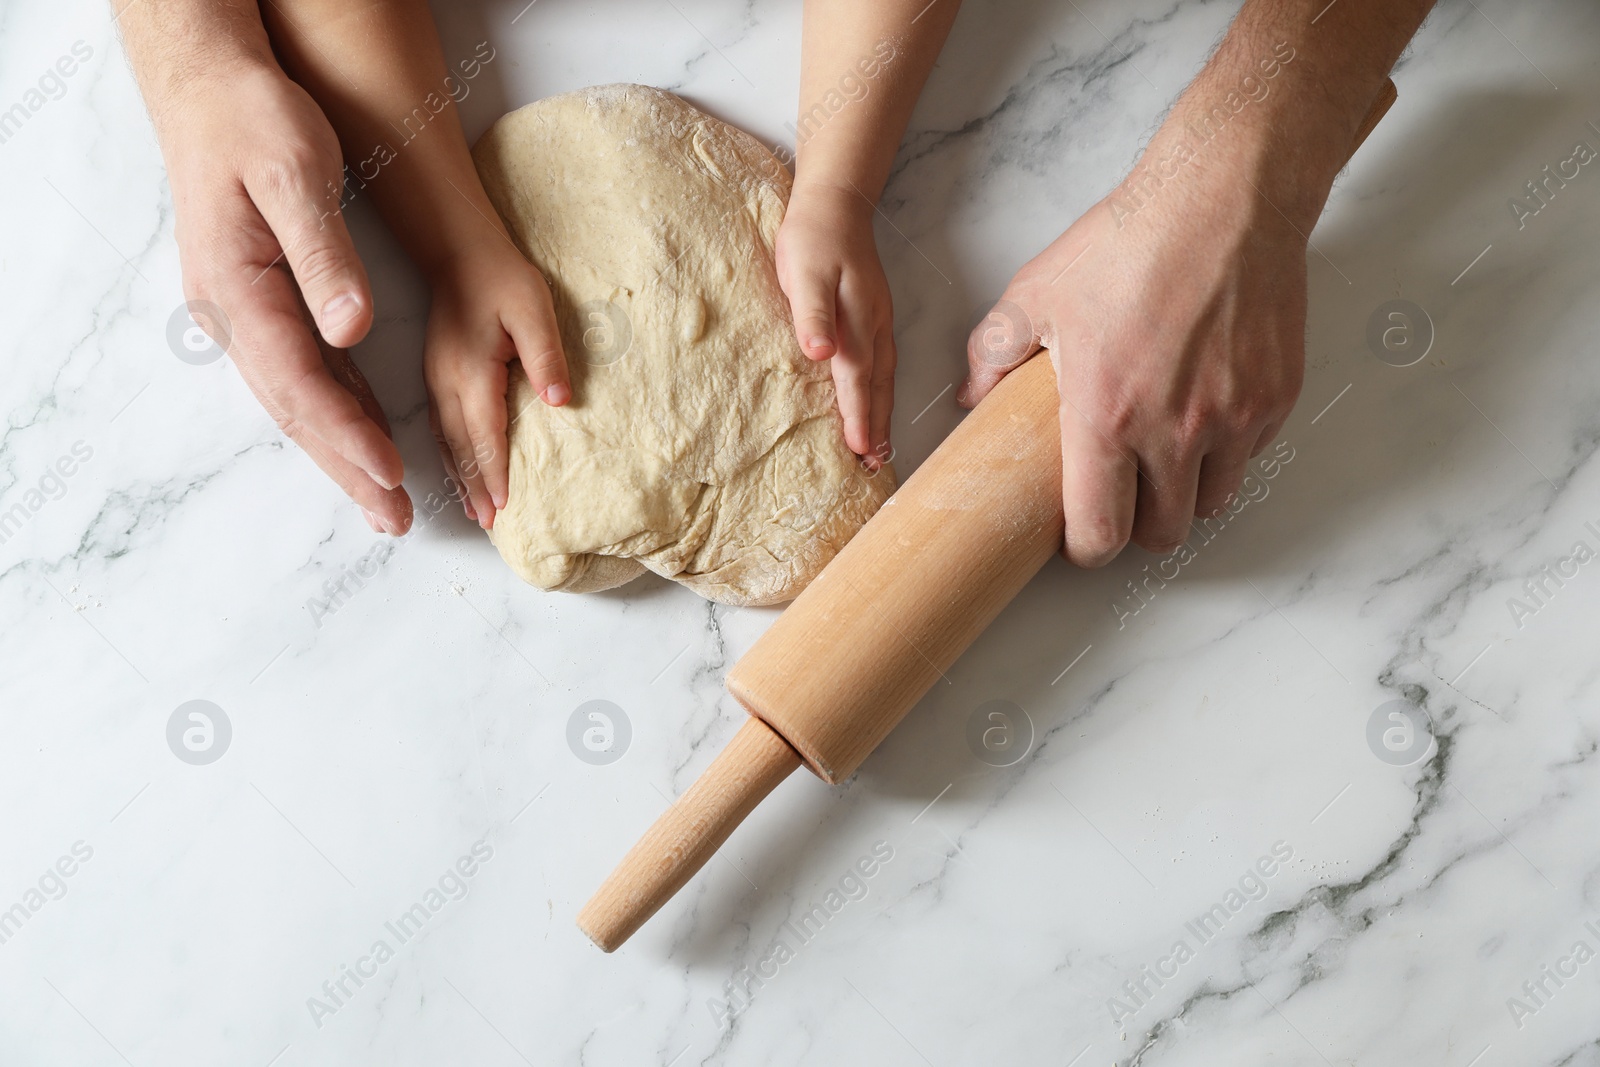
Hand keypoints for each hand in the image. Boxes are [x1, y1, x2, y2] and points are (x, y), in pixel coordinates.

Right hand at [158, 61, 410, 533]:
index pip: (299, 381)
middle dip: (346, 467)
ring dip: (344, 451)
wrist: (211, 87)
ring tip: (387, 502)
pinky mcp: (266, 303)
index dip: (346, 433)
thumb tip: (350, 331)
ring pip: (300, 399)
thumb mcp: (294, 172)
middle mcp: (234, 313)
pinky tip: (369, 437)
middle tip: (394, 520)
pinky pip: (306, 372)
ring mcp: (245, 313)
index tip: (390, 473)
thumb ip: (322, 255)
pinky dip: (340, 410)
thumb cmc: (254, 120)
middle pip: (296, 410)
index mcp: (237, 288)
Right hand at [422, 245, 569, 528]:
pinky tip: (459, 471)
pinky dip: (450, 455)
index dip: (494, 475)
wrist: (457, 248)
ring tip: (474, 512)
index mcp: (470, 371)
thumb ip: (545, 354)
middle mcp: (446, 382)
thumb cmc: (500, 274)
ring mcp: (435, 379)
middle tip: (490, 525)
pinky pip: (441, 425)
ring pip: (446, 440)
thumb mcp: (532, 306)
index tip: (504, 509)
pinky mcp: (435, 374)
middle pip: (461, 447)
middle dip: (475, 488)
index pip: (484, 435)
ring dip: (460, 477)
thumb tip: (561, 401)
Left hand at [775, 183, 895, 467]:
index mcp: (857, 320)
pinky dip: (881, 389)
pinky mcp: (873, 315)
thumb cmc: (813, 237)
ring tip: (880, 448)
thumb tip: (821, 354)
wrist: (835, 202)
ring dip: (883, 412)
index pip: (856, 379)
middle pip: (878, 385)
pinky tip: (875, 401)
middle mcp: (874, 325)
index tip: (861, 450)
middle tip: (877, 464)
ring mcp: (878, 320)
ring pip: (884, 376)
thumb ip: (812, 315)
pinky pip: (882, 362)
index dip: (858, 416)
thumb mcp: (804, 272)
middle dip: (878, 426)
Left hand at [961, 172, 1307, 566]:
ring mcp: (1233, 419)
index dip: (1086, 548)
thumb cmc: (1131, 241)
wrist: (1223, 199)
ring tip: (1165, 457)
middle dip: (1139, 526)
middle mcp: (1176, 432)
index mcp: (1107, 418)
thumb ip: (993, 354)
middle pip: (1162, 535)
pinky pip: (1249, 455)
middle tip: (1124, 496)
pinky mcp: (1275, 399)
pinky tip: (1203, 410)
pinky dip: (1227, 449)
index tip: (1080, 534)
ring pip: (1211, 502)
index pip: (1100, 533)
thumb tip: (971, 396)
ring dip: (1186, 493)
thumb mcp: (1036, 294)